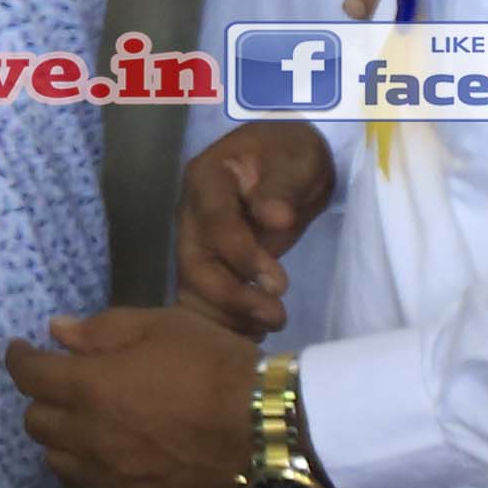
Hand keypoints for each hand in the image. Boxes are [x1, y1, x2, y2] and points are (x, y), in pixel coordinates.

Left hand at [7, 304, 261, 487]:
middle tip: (64, 384)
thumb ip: (102, 330)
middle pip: (36, 422)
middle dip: (43, 398)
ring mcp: (113, 479)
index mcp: (90, 389)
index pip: (30, 376)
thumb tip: (55, 331)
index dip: (19, 358)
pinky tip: (110, 458)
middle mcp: (91, 438)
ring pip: (59, 462)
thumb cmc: (214, 366)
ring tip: (86, 422)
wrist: (268, 429)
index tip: (23, 349)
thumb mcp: (162, 326)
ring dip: (63, 437)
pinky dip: (90, 471)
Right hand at [169, 117, 336, 336]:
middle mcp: (191, 212)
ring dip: (226, 315)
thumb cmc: (291, 154)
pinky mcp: (207, 264)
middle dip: (232, 296)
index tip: (280, 284)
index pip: (215, 223)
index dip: (242, 256)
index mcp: (207, 178)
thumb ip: (283, 186)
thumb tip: (273, 218)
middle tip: (276, 316)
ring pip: (193, 287)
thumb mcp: (296, 159)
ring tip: (268, 328)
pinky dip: (224, 321)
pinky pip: (203, 299)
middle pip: (194, 263)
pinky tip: (253, 334)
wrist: (286, 163)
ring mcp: (194, 240)